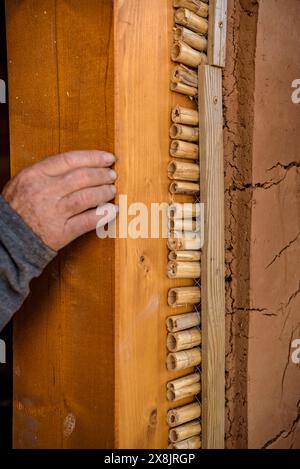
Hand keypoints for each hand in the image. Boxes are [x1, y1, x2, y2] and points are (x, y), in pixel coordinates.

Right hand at [2, 150, 116, 250]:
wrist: (7, 239)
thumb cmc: (17, 208)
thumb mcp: (25, 182)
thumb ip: (49, 172)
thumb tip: (82, 166)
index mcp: (35, 175)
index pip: (70, 160)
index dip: (93, 157)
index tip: (107, 158)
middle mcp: (45, 191)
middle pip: (82, 177)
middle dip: (102, 174)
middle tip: (112, 175)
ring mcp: (54, 212)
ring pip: (87, 197)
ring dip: (104, 192)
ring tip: (112, 190)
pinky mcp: (61, 232)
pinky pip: (88, 221)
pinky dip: (103, 215)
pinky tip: (113, 210)